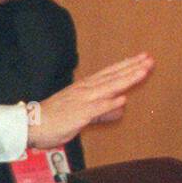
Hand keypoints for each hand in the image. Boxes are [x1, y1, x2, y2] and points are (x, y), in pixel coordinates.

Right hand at [27, 53, 154, 149]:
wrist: (31, 124)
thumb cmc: (54, 119)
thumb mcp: (82, 112)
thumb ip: (102, 111)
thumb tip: (119, 107)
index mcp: (85, 87)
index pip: (111, 73)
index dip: (128, 65)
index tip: (142, 58)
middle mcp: (85, 90)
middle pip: (113, 76)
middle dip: (133, 67)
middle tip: (150, 59)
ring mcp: (83, 101)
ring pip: (109, 87)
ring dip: (127, 79)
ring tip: (143, 71)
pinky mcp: (79, 115)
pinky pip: (96, 109)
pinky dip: (110, 103)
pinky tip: (122, 99)